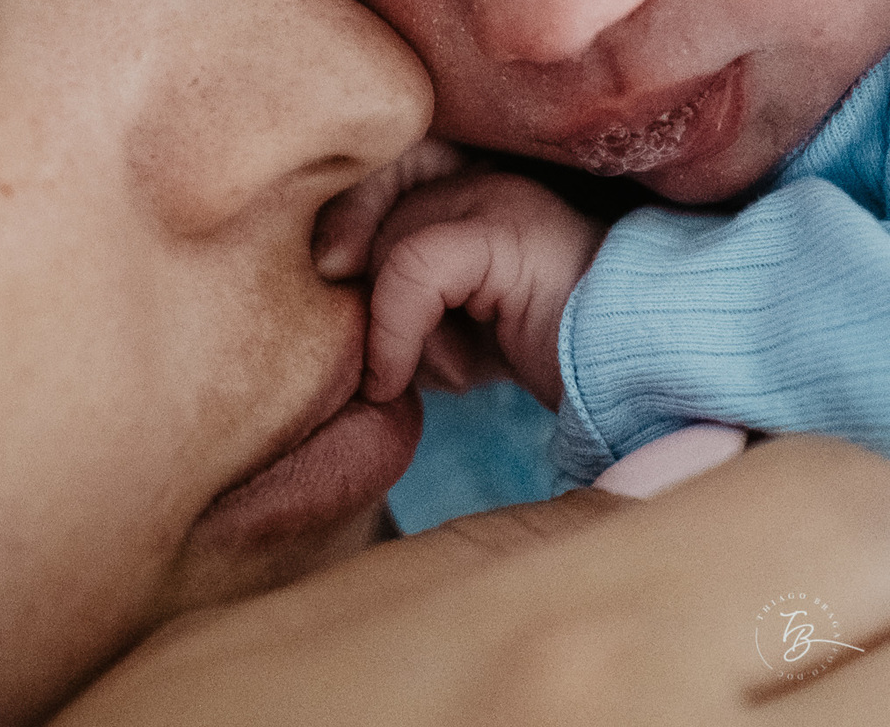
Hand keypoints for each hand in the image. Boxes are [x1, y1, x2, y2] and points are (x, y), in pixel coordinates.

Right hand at [62, 437, 889, 724]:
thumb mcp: (337, 610)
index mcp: (580, 647)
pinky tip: (721, 725)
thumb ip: (533, 542)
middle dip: (863, 607)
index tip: (781, 514)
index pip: (849, 517)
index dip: (833, 503)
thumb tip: (700, 473)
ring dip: (845, 691)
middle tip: (789, 615)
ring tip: (764, 678)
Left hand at [318, 152, 604, 409]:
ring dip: (388, 325)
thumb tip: (325, 280)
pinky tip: (397, 378)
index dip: (343, 224)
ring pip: (383, 244)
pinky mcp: (508, 232)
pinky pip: (411, 270)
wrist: (642, 367)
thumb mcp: (456, 324)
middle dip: (358, 285)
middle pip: (367, 204)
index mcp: (472, 176)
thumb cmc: (548, 351)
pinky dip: (391, 332)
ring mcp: (498, 194)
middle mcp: (482, 171)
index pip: (374, 170)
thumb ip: (400, 295)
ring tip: (438, 367)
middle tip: (373, 354)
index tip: (333, 287)